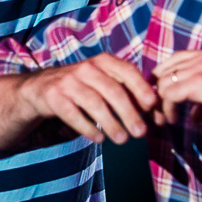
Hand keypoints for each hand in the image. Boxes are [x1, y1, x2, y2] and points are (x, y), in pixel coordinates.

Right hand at [18, 54, 158, 143]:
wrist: (40, 88)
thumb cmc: (83, 88)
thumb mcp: (105, 84)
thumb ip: (130, 96)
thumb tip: (160, 116)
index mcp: (103, 61)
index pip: (127, 71)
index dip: (140, 87)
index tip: (152, 105)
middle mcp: (86, 68)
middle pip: (113, 91)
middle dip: (129, 113)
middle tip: (141, 133)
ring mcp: (68, 82)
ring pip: (95, 104)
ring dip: (111, 124)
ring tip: (122, 140)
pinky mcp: (53, 97)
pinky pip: (73, 114)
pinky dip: (88, 128)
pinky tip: (99, 139)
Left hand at [152, 50, 201, 122]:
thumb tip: (194, 118)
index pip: (176, 59)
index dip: (165, 77)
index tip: (162, 97)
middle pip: (165, 69)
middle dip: (159, 90)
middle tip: (159, 111)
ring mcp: (200, 67)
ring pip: (164, 83)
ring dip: (162, 103)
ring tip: (166, 119)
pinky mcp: (199, 82)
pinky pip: (169, 94)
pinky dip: (167, 109)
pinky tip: (174, 121)